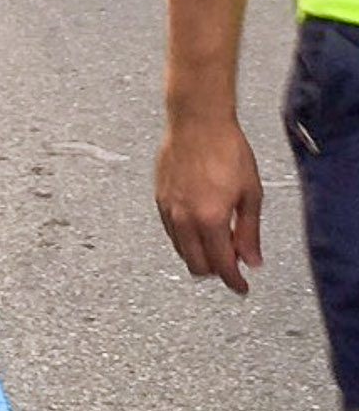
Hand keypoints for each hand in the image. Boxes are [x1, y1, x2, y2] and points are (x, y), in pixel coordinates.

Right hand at [154, 112, 262, 292]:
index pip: (221, 265)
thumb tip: (251, 259)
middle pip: (197, 266)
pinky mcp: (159, 201)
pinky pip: (172, 233)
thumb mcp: (250, 192)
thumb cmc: (225, 148)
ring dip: (201, 253)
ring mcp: (168, 211)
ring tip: (220, 236)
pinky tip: (201, 224)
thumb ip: (249, 231)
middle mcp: (184, 219)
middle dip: (217, 270)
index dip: (233, 281)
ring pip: (182, 251)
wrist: (196, 122)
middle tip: (233, 259)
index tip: (241, 287)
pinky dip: (187, 238)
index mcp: (210, 219)